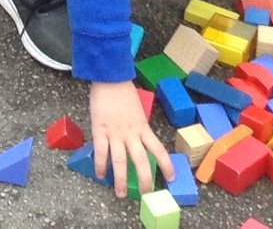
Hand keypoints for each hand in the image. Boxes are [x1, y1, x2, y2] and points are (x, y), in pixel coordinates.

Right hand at [88, 80, 171, 200]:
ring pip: (121, 161)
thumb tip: (137, 139)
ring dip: (120, 180)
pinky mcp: (100, 130)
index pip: (159, 149)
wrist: (110, 77)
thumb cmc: (124, 92)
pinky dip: (100, 165)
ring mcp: (115, 133)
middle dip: (144, 180)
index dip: (167, 165)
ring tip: (120, 194)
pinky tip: (100, 176)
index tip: (172, 178)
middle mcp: (132, 133)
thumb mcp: (138, 111)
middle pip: (141, 161)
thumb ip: (138, 126)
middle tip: (145, 194)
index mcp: (143, 127)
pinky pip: (101, 152)